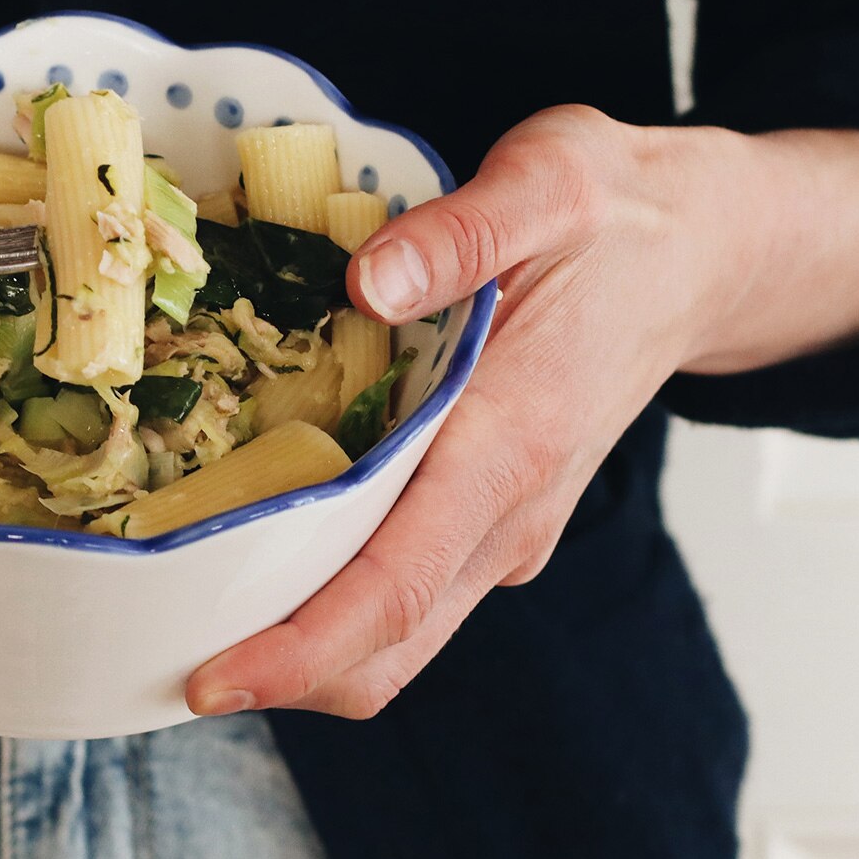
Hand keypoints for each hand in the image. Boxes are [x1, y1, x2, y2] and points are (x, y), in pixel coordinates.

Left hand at [186, 105, 858, 718]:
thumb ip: (459, 233)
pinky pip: (406, 593)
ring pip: (397, 637)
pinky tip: (256, 549)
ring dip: (297, 645)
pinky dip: (329, 602)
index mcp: (517, 437)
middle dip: (277, 674)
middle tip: (153, 652)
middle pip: (388, 647)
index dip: (300, 647)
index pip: (398, 583)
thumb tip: (370, 277)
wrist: (705, 249)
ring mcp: (508, 527)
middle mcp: (513, 510)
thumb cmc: (620, 212)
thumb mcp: (549, 181)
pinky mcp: (494, 521)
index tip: (212, 677)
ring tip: (183, 605)